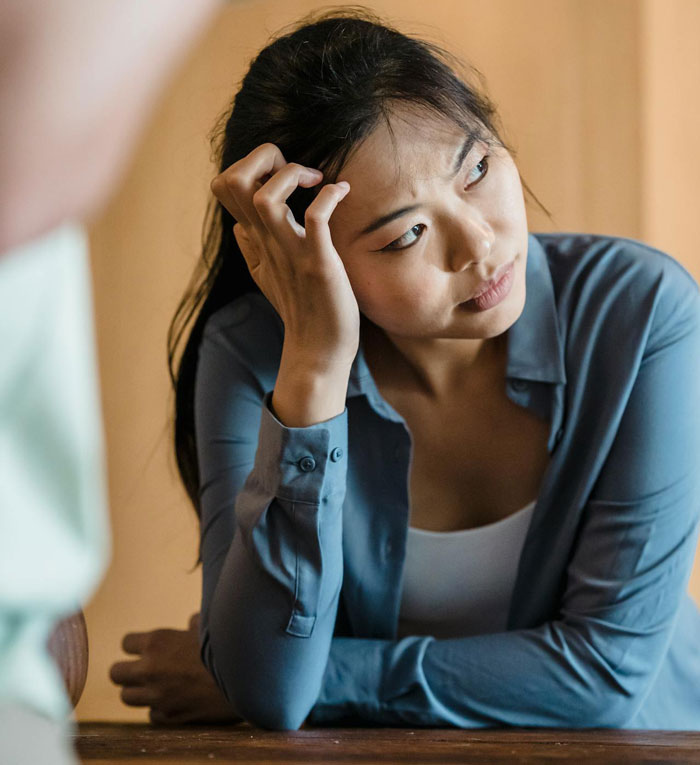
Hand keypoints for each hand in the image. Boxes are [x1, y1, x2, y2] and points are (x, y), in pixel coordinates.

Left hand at [109, 613, 239, 724]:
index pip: (126, 643)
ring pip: (127, 697)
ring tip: (155, 685)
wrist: (245, 679)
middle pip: (116, 673)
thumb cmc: (227, 646)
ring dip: (139, 691)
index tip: (147, 647)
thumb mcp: (209, 627)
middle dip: (126, 670)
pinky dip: (158, 708)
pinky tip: (173, 700)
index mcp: (157, 642)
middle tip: (142, 669)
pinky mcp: (169, 717)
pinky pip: (151, 714)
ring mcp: (157, 696)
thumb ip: (194, 624)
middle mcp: (150, 669)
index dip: (136, 645)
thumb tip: (192, 622)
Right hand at [210, 142, 359, 370]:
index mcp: (254, 240)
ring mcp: (289, 253)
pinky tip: (342, 193)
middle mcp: (265, 242)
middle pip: (233, 181)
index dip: (250, 165)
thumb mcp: (266, 276)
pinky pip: (314, 218)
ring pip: (264, 197)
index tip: (283, 175)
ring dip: (291, 174)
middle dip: (264, 157)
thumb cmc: (301, 310)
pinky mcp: (317, 264)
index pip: (225, 186)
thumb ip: (251, 248)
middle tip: (298, 171)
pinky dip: (329, 197)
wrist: (318, 350)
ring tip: (317, 180)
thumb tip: (238, 226)